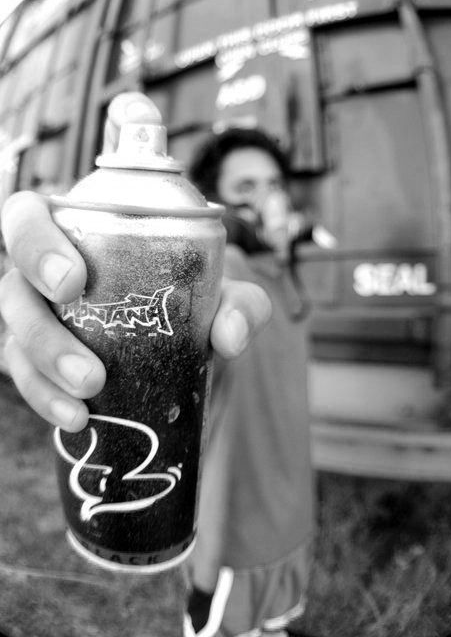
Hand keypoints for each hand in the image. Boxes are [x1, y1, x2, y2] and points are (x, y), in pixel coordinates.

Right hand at [0, 93, 270, 432]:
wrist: (197, 352)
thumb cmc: (202, 300)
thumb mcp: (229, 294)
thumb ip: (242, 303)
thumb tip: (228, 336)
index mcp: (83, 232)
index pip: (30, 217)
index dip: (33, 241)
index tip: (72, 281)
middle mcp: (51, 273)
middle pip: (13, 286)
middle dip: (38, 326)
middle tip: (87, 365)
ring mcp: (43, 319)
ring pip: (15, 338)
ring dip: (45, 372)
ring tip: (90, 395)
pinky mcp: (44, 363)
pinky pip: (28, 379)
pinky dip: (46, 400)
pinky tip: (77, 420)